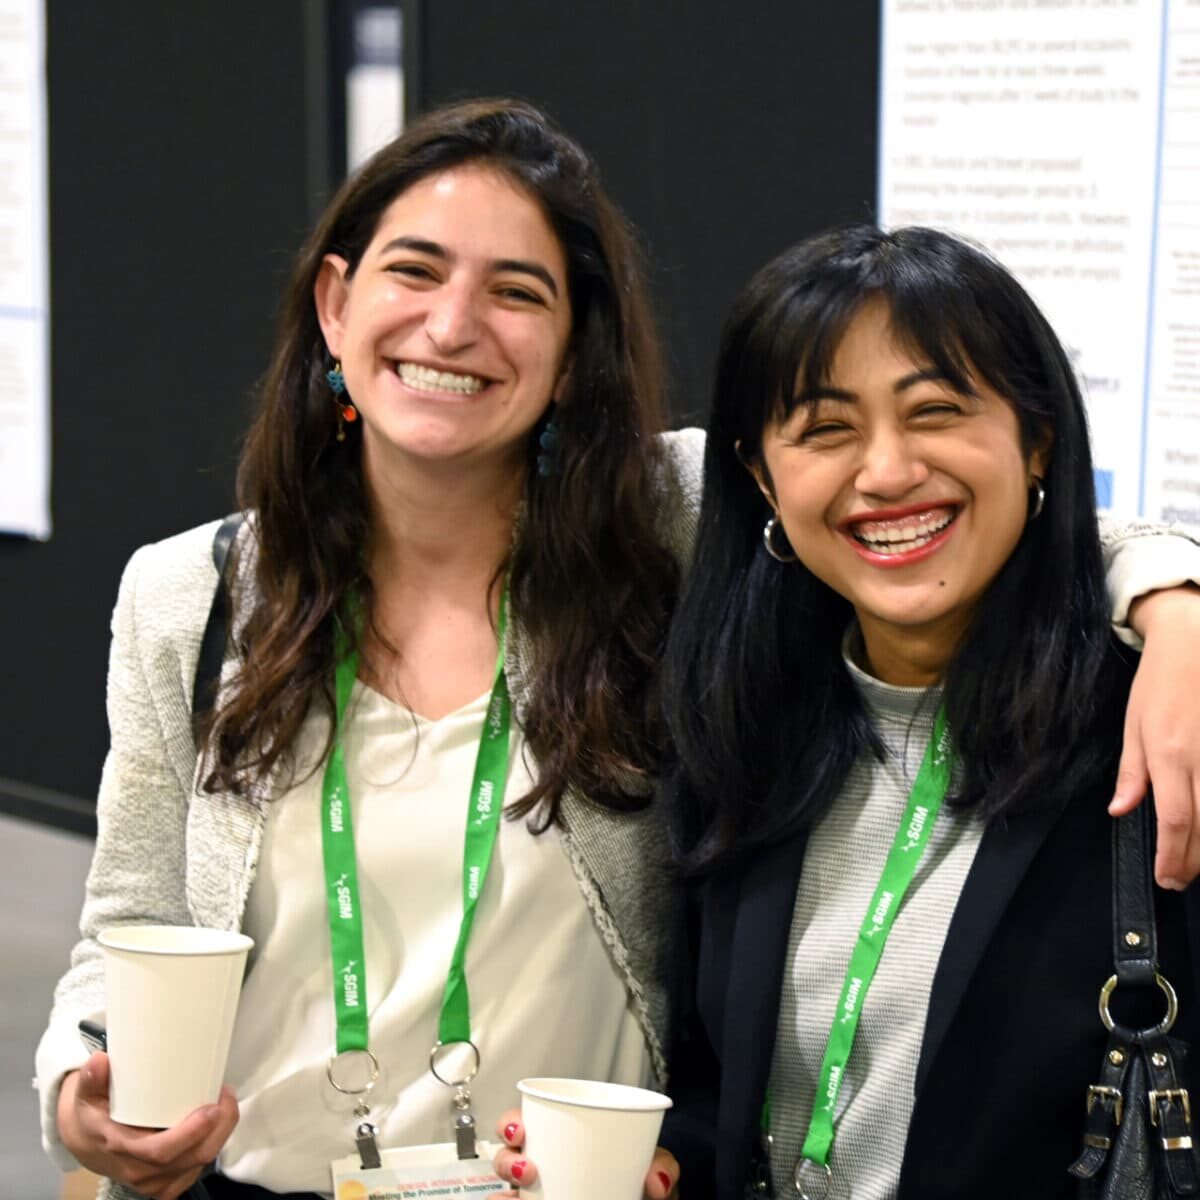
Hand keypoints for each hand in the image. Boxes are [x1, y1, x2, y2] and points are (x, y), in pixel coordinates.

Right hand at [57, 1051, 238, 1199]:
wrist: (88, 1142)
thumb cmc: (94, 1114)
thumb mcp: (87, 1094)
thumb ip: (92, 1078)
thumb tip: (99, 1061)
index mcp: (121, 1148)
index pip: (159, 1151)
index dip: (190, 1133)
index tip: (211, 1108)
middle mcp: (139, 1170)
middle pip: (190, 1158)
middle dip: (217, 1129)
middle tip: (226, 1097)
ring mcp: (153, 1181)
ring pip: (197, 1165)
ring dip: (219, 1134)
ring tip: (225, 1103)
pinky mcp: (165, 1184)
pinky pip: (195, 1170)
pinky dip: (211, 1146)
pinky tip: (218, 1124)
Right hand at [492, 1109, 678, 1197]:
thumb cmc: (643, 1181)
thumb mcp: (654, 1165)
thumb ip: (662, 1166)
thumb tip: (656, 1181)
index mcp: (565, 1141)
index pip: (527, 1124)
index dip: (511, 1124)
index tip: (517, 1130)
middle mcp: (545, 1168)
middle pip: (508, 1158)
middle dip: (506, 1160)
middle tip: (526, 1169)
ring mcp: (543, 1195)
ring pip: (507, 1192)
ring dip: (505, 1192)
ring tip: (519, 1196)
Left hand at [1112, 584, 1199, 888]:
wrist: (1197, 640)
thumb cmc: (1161, 680)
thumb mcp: (1134, 723)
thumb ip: (1132, 772)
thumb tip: (1121, 810)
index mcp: (1170, 753)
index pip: (1174, 819)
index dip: (1173, 855)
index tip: (1166, 878)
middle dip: (1192, 860)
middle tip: (1178, 880)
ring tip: (1194, 862)